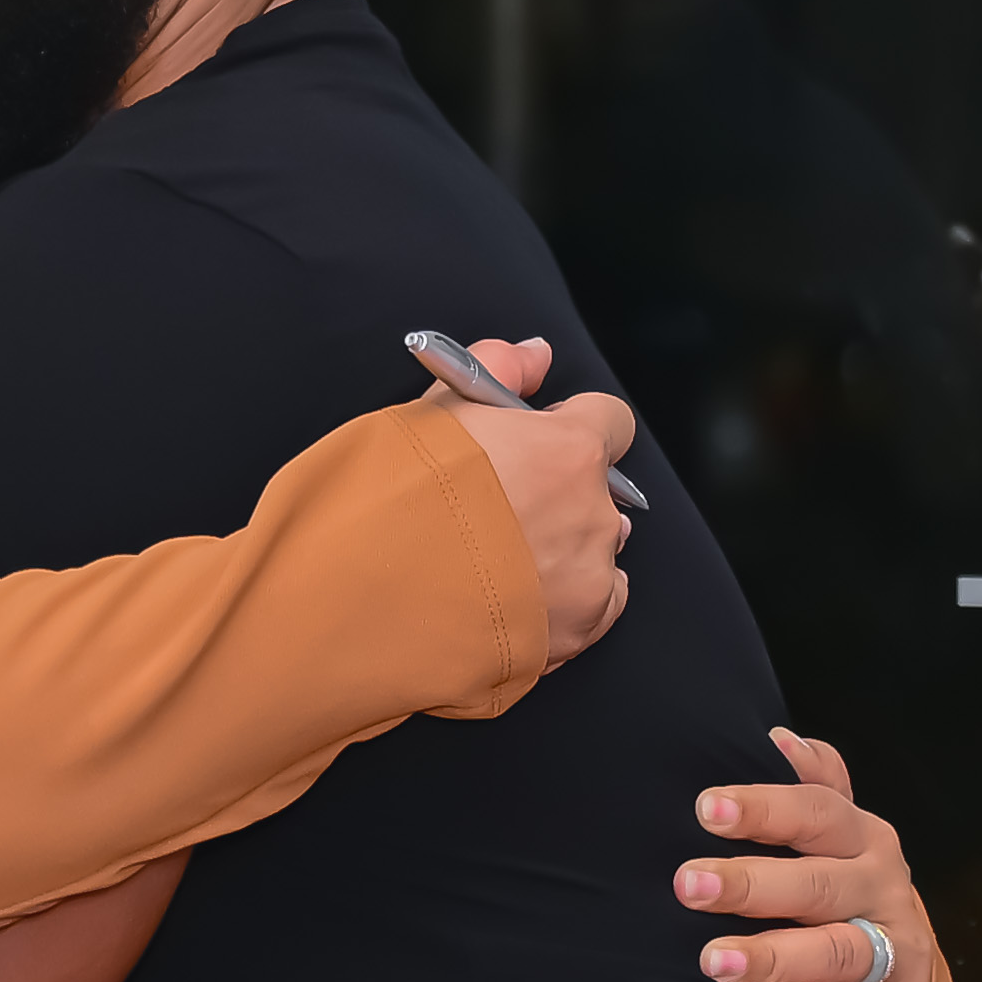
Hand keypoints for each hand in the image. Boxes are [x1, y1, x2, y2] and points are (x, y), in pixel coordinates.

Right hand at [423, 334, 633, 665]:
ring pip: (598, 547)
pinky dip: (574, 599)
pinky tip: (527, 595)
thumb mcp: (435, 411)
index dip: (573, 426)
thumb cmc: (398, 498)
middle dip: (561, 492)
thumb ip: (496, 369)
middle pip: (599, 489)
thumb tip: (535, 354)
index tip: (541, 439)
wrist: (371, 593)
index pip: (609, 420)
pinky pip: (602, 602)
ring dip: (565, 546)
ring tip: (503, 559)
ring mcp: (590, 574)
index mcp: (568, 449)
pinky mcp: (580, 627)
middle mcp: (592, 511)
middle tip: (502, 506)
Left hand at [679, 729, 944, 981]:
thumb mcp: (838, 838)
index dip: (763, 810)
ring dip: (774, 957)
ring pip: (836, 952)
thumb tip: (779, 737)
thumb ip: (816, 787)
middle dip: (751, 884)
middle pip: (819, 884)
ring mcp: (895, 954)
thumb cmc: (845, 894)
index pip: (816, 814)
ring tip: (713, 961)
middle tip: (687, 885)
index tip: (704, 808)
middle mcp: (881, 890)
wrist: (907, 980)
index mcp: (862, 838)